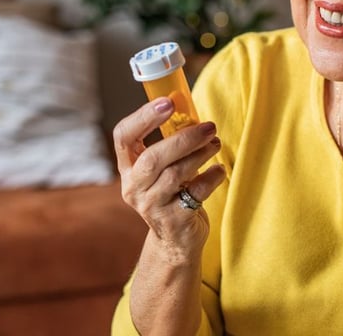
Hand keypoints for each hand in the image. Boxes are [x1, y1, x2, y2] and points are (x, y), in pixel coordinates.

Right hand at [113, 97, 226, 256]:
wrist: (176, 240)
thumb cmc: (172, 193)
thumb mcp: (163, 169)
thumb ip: (170, 144)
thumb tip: (191, 112)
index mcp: (128, 168)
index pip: (123, 136)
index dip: (143, 117)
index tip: (167, 102)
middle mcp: (133, 188)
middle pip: (152, 158)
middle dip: (183, 138)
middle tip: (208, 126)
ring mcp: (151, 207)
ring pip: (176, 174)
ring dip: (200, 154)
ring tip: (215, 143)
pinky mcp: (174, 221)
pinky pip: (196, 193)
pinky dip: (211, 177)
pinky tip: (219, 170)